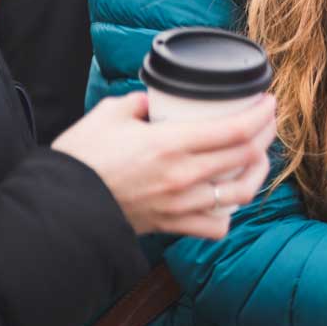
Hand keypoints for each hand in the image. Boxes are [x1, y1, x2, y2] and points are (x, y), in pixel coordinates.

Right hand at [53, 92, 276, 240]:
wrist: (57, 207)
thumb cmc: (80, 158)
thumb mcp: (109, 114)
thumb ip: (138, 101)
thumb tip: (154, 99)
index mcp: (170, 143)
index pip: (235, 129)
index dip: (261, 115)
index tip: (269, 101)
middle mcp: (182, 175)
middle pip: (245, 156)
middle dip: (266, 134)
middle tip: (268, 120)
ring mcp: (180, 204)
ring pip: (241, 193)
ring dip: (257, 172)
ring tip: (257, 157)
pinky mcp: (172, 226)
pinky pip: (215, 225)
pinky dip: (228, 212)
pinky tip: (228, 196)